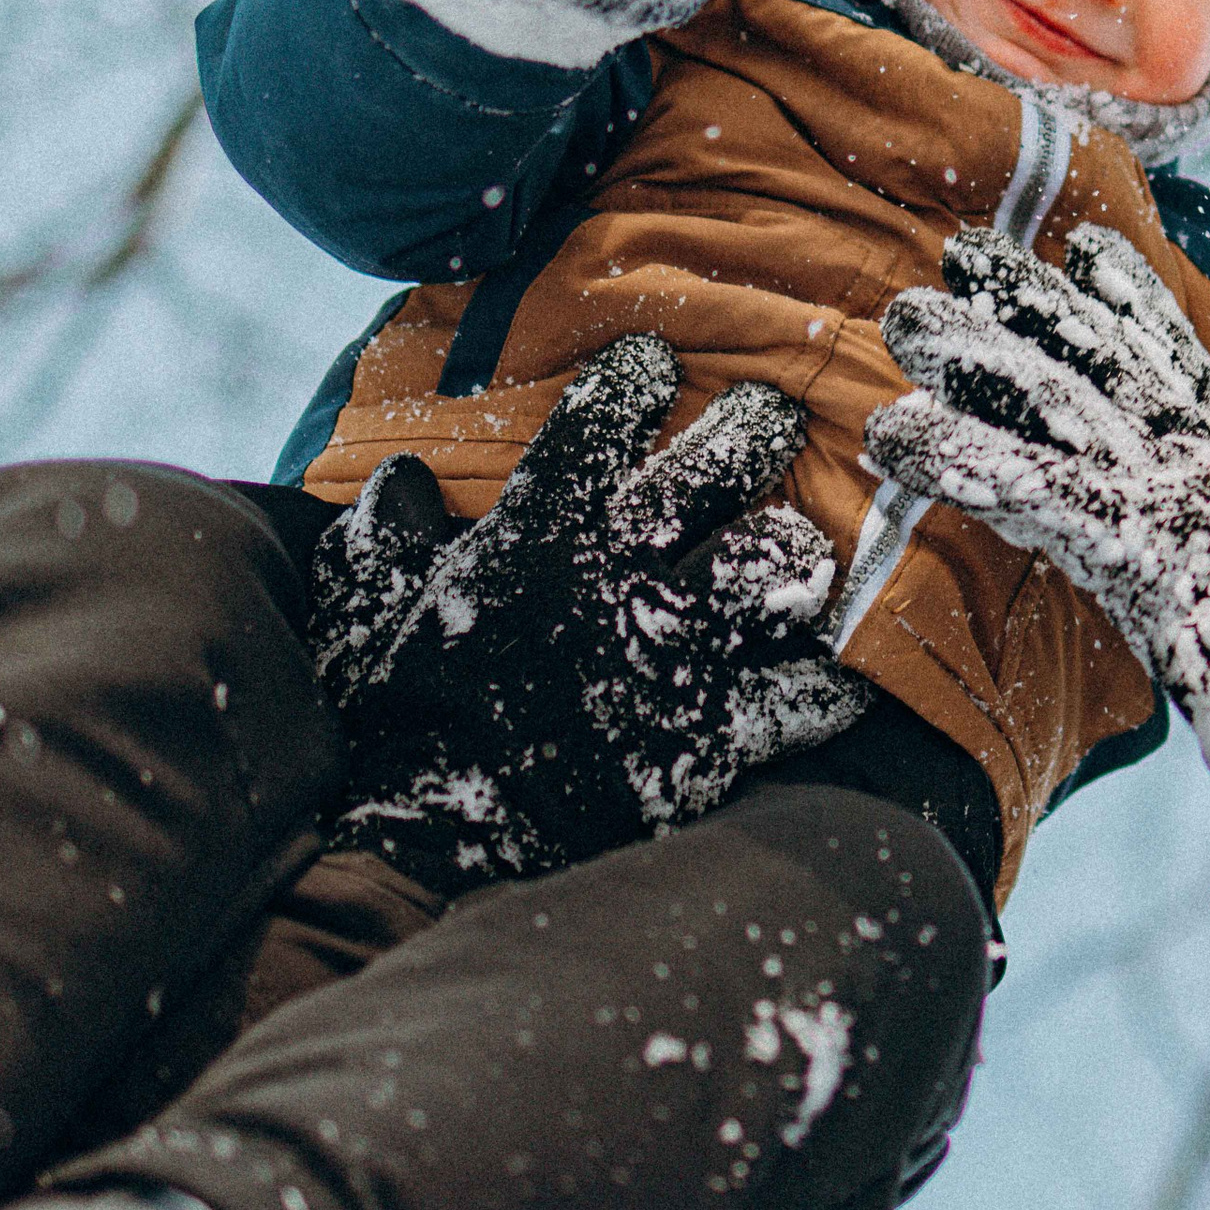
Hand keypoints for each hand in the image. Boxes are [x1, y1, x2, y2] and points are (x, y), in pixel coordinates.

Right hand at [312, 341, 863, 884]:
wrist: (436, 848)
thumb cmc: (399, 728)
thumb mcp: (365, 616)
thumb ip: (384, 540)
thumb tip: (398, 479)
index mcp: (536, 536)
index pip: (599, 422)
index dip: (634, 379)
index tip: (654, 362)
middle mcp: (620, 575)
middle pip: (719, 468)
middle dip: (754, 428)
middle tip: (772, 417)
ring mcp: (677, 650)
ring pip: (776, 562)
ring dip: (794, 548)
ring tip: (800, 544)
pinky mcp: (714, 732)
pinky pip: (803, 695)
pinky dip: (829, 684)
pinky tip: (843, 674)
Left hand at [865, 225, 1209, 829]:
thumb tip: (1190, 562)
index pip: (1179, 365)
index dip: (1135, 300)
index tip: (1092, 246)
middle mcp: (1198, 463)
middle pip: (1102, 358)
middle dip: (1029, 299)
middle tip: (963, 249)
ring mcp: (1163, 494)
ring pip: (1054, 399)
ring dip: (972, 353)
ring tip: (903, 317)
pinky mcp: (1125, 541)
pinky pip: (1023, 485)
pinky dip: (954, 454)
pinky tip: (893, 435)